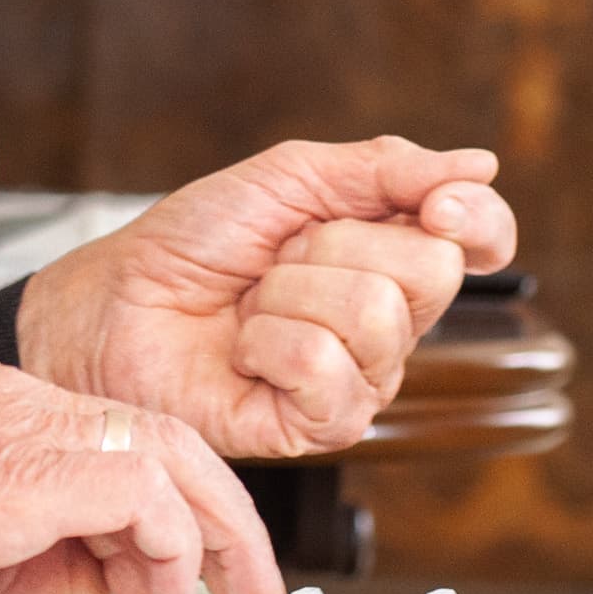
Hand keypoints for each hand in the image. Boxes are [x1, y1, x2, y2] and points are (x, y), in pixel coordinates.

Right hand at [0, 345, 284, 593]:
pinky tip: (149, 588)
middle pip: (153, 433)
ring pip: (161, 451)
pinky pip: (136, 488)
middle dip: (212, 512)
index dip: (158, 497)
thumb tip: (81, 586)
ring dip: (200, 533)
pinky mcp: (19, 466)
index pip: (101, 434)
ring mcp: (15, 423)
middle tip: (242, 579)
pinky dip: (161, 540)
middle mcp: (8, 396)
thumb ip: (11, 548)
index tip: (174, 558)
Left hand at [16, 136, 516, 460]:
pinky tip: (245, 352)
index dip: (473, 219)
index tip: (436, 203)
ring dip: (290, 294)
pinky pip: (326, 370)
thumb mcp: (287, 179)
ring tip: (251, 307)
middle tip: (277, 260)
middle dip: (336, 246)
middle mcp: (387, 323)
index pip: (480, 240)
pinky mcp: (319, 426)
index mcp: (388, 255)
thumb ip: (383, 169)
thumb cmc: (191, 245)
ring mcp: (359, 379)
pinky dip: (269, 344)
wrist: (112, 303)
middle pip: (429, 272)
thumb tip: (480, 166)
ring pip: (375, 317)